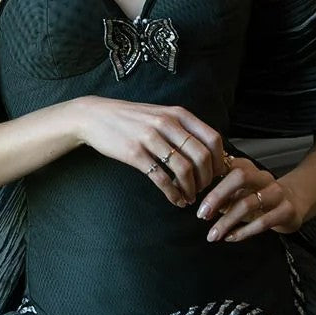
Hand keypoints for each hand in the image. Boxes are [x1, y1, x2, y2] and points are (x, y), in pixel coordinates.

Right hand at [72, 97, 226, 206]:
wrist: (96, 116)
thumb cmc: (132, 119)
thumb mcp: (161, 114)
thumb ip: (183, 129)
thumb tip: (208, 151)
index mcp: (178, 114)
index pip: (212, 138)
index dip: (219, 160)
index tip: (217, 175)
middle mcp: (167, 124)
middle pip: (202, 156)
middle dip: (207, 179)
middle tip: (203, 190)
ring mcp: (151, 138)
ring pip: (184, 169)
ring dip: (191, 189)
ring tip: (189, 198)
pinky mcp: (135, 153)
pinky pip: (161, 178)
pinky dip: (173, 193)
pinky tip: (175, 200)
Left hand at [196, 156, 305, 240]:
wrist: (295, 204)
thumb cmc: (260, 198)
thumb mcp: (241, 193)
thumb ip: (222, 194)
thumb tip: (199, 203)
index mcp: (250, 169)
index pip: (228, 165)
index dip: (210, 176)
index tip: (194, 192)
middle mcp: (264, 178)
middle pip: (240, 177)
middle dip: (218, 195)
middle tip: (202, 214)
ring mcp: (277, 194)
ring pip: (248, 203)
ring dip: (227, 221)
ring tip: (212, 234)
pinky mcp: (286, 211)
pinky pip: (262, 222)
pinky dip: (243, 232)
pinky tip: (230, 237)